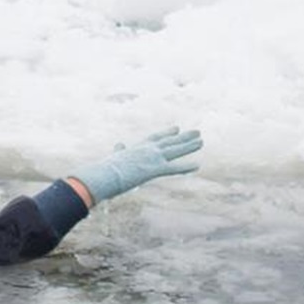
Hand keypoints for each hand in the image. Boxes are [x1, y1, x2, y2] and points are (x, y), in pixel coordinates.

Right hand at [70, 127, 202, 204]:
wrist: (103, 175)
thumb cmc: (104, 171)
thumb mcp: (113, 158)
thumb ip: (119, 152)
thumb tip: (118, 145)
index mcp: (137, 148)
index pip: (155, 138)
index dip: (167, 134)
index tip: (176, 129)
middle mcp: (146, 149)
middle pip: (169, 141)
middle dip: (184, 137)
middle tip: (197, 132)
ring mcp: (151, 158)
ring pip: (175, 150)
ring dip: (189, 146)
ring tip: (201, 141)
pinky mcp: (153, 169)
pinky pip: (173, 168)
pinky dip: (186, 167)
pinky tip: (197, 165)